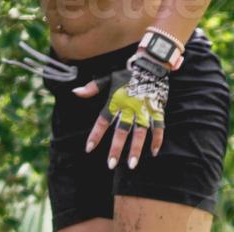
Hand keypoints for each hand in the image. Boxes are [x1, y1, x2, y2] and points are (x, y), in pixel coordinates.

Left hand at [75, 53, 169, 168]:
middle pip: (121, 131)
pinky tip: (153, 152)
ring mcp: (144, 111)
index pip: (103, 121)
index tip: (89, 149)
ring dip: (135, 149)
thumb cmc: (127, 74)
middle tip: (110, 164)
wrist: (150, 65)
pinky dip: (157, 140)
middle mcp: (129, 108)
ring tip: (131, 164)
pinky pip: (158, 128)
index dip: (96, 135)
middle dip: (116, 148)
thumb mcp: (108, 78)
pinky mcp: (157, 111)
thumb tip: (75, 92)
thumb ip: (92, 88)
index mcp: (115, 102)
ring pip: (139, 133)